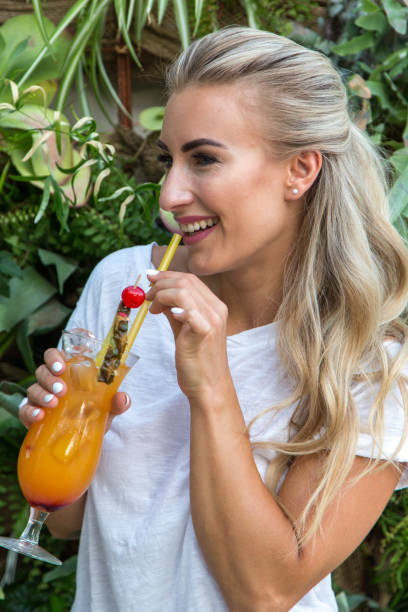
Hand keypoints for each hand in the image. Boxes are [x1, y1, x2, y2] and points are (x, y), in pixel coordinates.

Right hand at [20, 348, 129, 429]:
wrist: (83, 440)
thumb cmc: (94, 414)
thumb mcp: (107, 408)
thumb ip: (116, 402)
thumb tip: (123, 398)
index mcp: (68, 373)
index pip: (56, 355)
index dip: (55, 356)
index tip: (62, 365)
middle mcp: (51, 382)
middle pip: (43, 369)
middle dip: (50, 377)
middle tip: (62, 389)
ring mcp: (40, 398)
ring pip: (33, 388)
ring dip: (42, 394)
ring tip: (53, 403)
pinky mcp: (32, 415)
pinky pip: (25, 410)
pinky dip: (30, 412)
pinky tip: (40, 416)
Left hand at [146, 271, 230, 399]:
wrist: (209, 386)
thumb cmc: (197, 360)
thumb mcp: (184, 330)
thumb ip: (174, 311)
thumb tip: (158, 296)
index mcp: (215, 306)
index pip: (190, 279)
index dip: (167, 275)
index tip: (149, 278)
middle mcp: (217, 309)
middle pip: (186, 281)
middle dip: (161, 284)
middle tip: (146, 296)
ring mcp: (213, 320)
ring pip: (184, 291)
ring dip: (162, 294)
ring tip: (152, 309)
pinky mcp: (205, 333)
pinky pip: (189, 311)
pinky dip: (174, 308)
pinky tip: (165, 313)